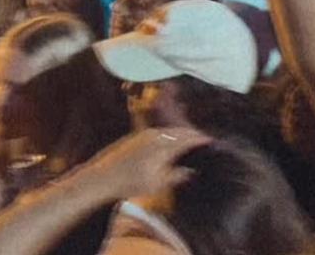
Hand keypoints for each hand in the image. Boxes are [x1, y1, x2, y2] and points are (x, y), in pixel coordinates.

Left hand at [85, 127, 209, 200]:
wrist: (105, 176)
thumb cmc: (132, 183)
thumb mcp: (157, 184)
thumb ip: (176, 176)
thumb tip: (191, 171)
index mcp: (163, 147)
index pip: (186, 139)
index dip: (199, 138)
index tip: (209, 140)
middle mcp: (155, 136)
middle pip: (178, 131)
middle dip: (191, 133)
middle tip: (202, 138)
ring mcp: (145, 134)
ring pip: (169, 130)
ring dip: (180, 133)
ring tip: (189, 138)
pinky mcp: (138, 136)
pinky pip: (160, 131)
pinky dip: (170, 134)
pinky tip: (170, 142)